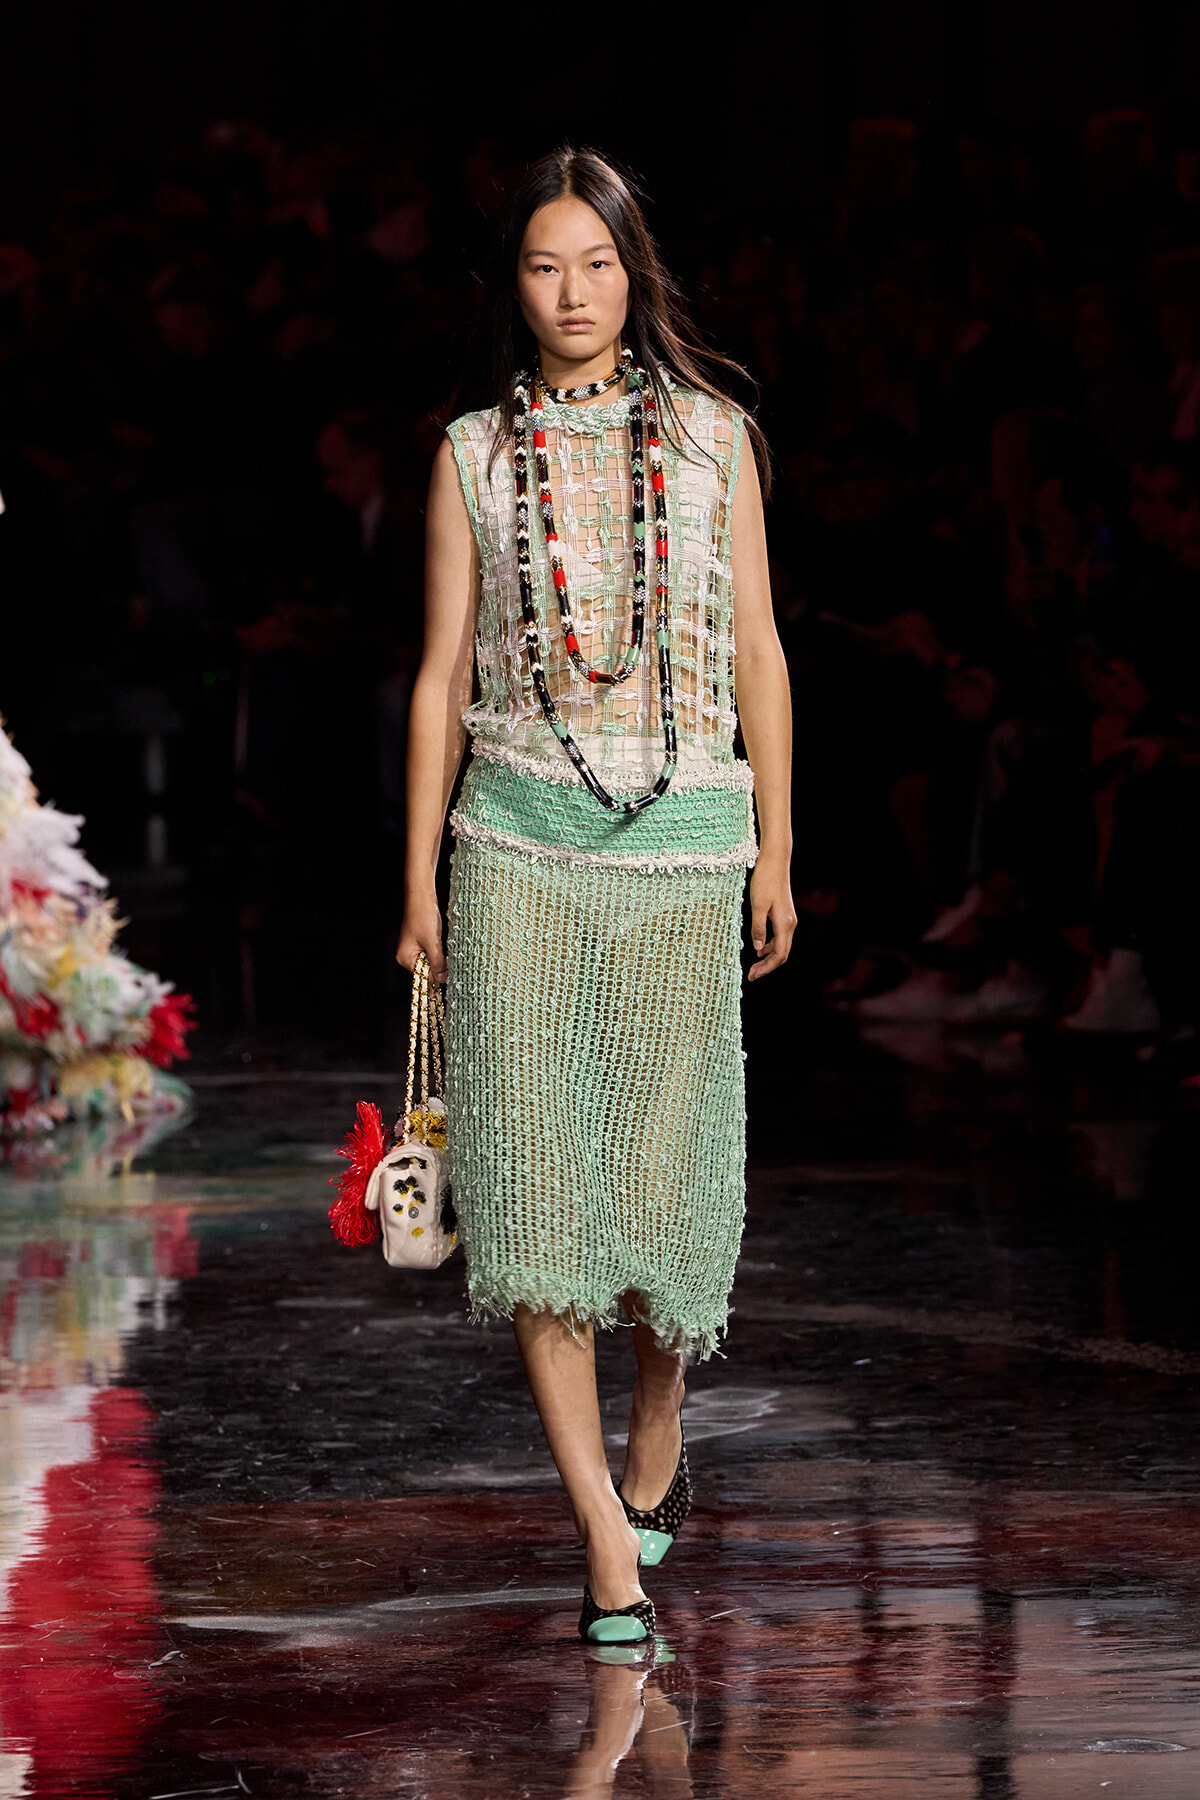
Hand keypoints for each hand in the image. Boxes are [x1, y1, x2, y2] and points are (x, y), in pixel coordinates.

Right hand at [396, 898, 446, 983]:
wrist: (422, 897)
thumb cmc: (423, 917)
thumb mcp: (432, 942)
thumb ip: (437, 962)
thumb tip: (442, 979)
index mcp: (405, 958)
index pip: (423, 976)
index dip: (437, 976)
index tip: (451, 975)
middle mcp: (407, 955)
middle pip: (427, 969)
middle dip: (439, 965)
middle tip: (449, 957)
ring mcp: (414, 948)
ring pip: (431, 960)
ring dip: (440, 956)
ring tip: (443, 946)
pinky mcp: (421, 941)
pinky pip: (432, 951)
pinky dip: (439, 949)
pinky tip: (442, 942)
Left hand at [747, 859, 795, 981]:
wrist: (775, 861)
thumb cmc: (764, 880)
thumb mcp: (757, 905)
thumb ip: (758, 928)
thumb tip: (757, 949)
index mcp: (784, 924)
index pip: (778, 955)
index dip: (766, 968)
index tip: (751, 976)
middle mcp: (790, 924)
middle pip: (782, 954)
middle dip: (767, 967)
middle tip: (751, 976)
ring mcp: (789, 919)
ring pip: (782, 946)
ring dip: (769, 958)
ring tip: (754, 966)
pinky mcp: (784, 914)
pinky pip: (780, 937)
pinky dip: (770, 946)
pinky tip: (760, 949)